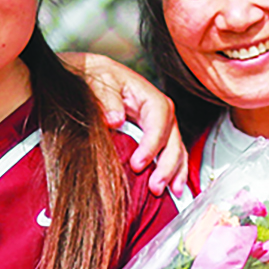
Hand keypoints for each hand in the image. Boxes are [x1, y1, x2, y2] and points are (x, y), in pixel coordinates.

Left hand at [61, 52, 185, 191]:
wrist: (91, 76)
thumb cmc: (96, 78)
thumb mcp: (97, 82)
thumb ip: (106, 99)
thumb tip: (115, 120)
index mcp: (148, 95)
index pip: (159, 119)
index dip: (152, 143)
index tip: (139, 163)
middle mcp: (160, 111)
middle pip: (173, 138)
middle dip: (167, 164)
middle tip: (155, 185)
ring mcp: (160, 125)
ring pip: (176, 149)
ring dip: (175, 172)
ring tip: (170, 191)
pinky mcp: (156, 137)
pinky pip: (171, 154)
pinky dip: (174, 171)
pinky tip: (174, 188)